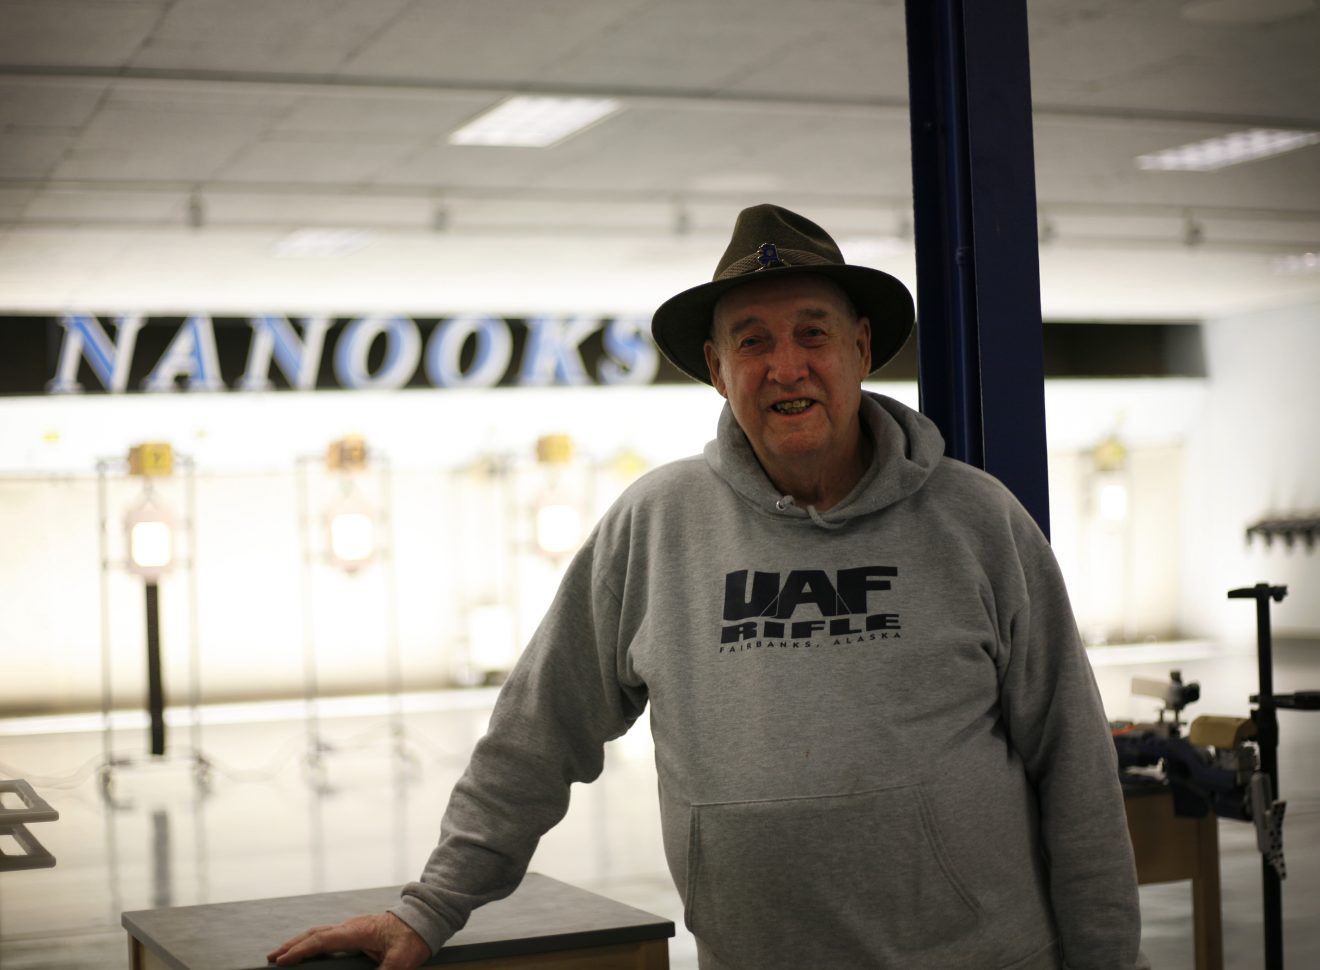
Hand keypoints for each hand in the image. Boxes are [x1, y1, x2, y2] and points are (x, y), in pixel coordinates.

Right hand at [266, 912, 429, 968]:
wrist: (425, 919)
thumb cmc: (414, 936)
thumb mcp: (401, 960)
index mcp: (357, 931)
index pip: (322, 940)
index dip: (300, 950)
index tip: (281, 960)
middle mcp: (351, 927)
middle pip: (314, 934)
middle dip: (292, 945)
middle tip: (272, 957)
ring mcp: (353, 928)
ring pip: (320, 934)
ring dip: (300, 943)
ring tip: (283, 955)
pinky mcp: (357, 933)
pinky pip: (329, 937)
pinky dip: (313, 943)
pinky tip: (309, 952)